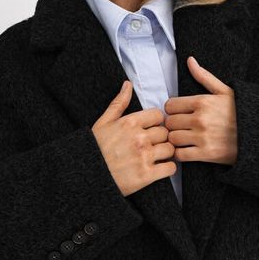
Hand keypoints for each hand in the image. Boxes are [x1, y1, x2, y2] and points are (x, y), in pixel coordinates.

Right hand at [91, 80, 175, 196]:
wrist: (88, 175)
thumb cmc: (95, 149)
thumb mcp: (103, 122)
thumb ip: (118, 103)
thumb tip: (128, 84)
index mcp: (130, 123)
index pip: (158, 116)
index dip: (156, 123)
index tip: (151, 130)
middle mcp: (139, 138)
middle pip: (165, 133)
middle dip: (161, 139)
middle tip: (153, 145)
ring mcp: (144, 157)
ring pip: (170, 149)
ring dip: (166, 153)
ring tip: (157, 157)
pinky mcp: (146, 175)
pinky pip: (170, 168)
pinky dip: (168, 169)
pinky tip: (160, 169)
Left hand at [163, 56, 237, 166]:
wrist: (258, 134)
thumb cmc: (240, 112)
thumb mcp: (224, 91)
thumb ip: (204, 76)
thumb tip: (190, 60)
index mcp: (202, 102)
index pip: (170, 105)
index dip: (172, 110)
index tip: (178, 114)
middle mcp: (200, 119)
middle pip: (169, 123)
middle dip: (173, 125)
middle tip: (180, 128)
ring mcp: (202, 137)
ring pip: (173, 139)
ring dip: (175, 140)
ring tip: (183, 139)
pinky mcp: (206, 154)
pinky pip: (181, 155)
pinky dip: (181, 154)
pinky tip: (187, 150)